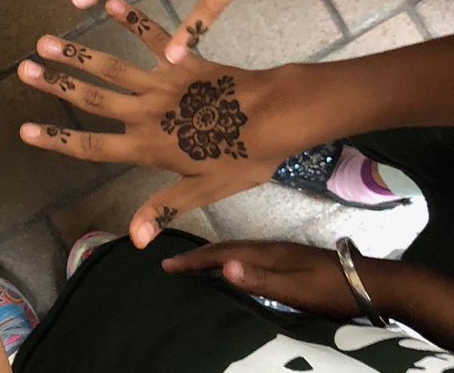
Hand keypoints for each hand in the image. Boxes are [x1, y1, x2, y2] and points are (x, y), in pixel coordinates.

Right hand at [18, 0, 303, 247]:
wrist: (277, 117)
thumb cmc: (244, 157)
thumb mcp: (206, 192)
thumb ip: (164, 207)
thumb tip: (132, 239)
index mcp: (148, 147)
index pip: (93, 146)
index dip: (57, 139)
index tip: (25, 130)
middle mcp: (145, 113)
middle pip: (92, 99)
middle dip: (56, 85)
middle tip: (23, 68)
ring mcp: (161, 83)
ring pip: (111, 67)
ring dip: (77, 54)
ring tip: (46, 41)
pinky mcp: (180, 60)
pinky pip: (151, 35)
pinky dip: (131, 17)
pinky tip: (108, 1)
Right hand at [163, 241, 361, 318]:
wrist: (372, 283)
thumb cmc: (331, 290)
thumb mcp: (295, 288)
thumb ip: (260, 278)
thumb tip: (222, 267)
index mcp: (266, 252)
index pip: (220, 253)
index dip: (192, 260)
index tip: (165, 265)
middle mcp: (269, 247)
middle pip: (225, 248)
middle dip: (196, 255)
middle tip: (171, 264)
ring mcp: (280, 252)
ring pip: (236, 251)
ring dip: (213, 256)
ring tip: (195, 264)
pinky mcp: (289, 260)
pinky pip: (248, 256)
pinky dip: (230, 259)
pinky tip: (234, 269)